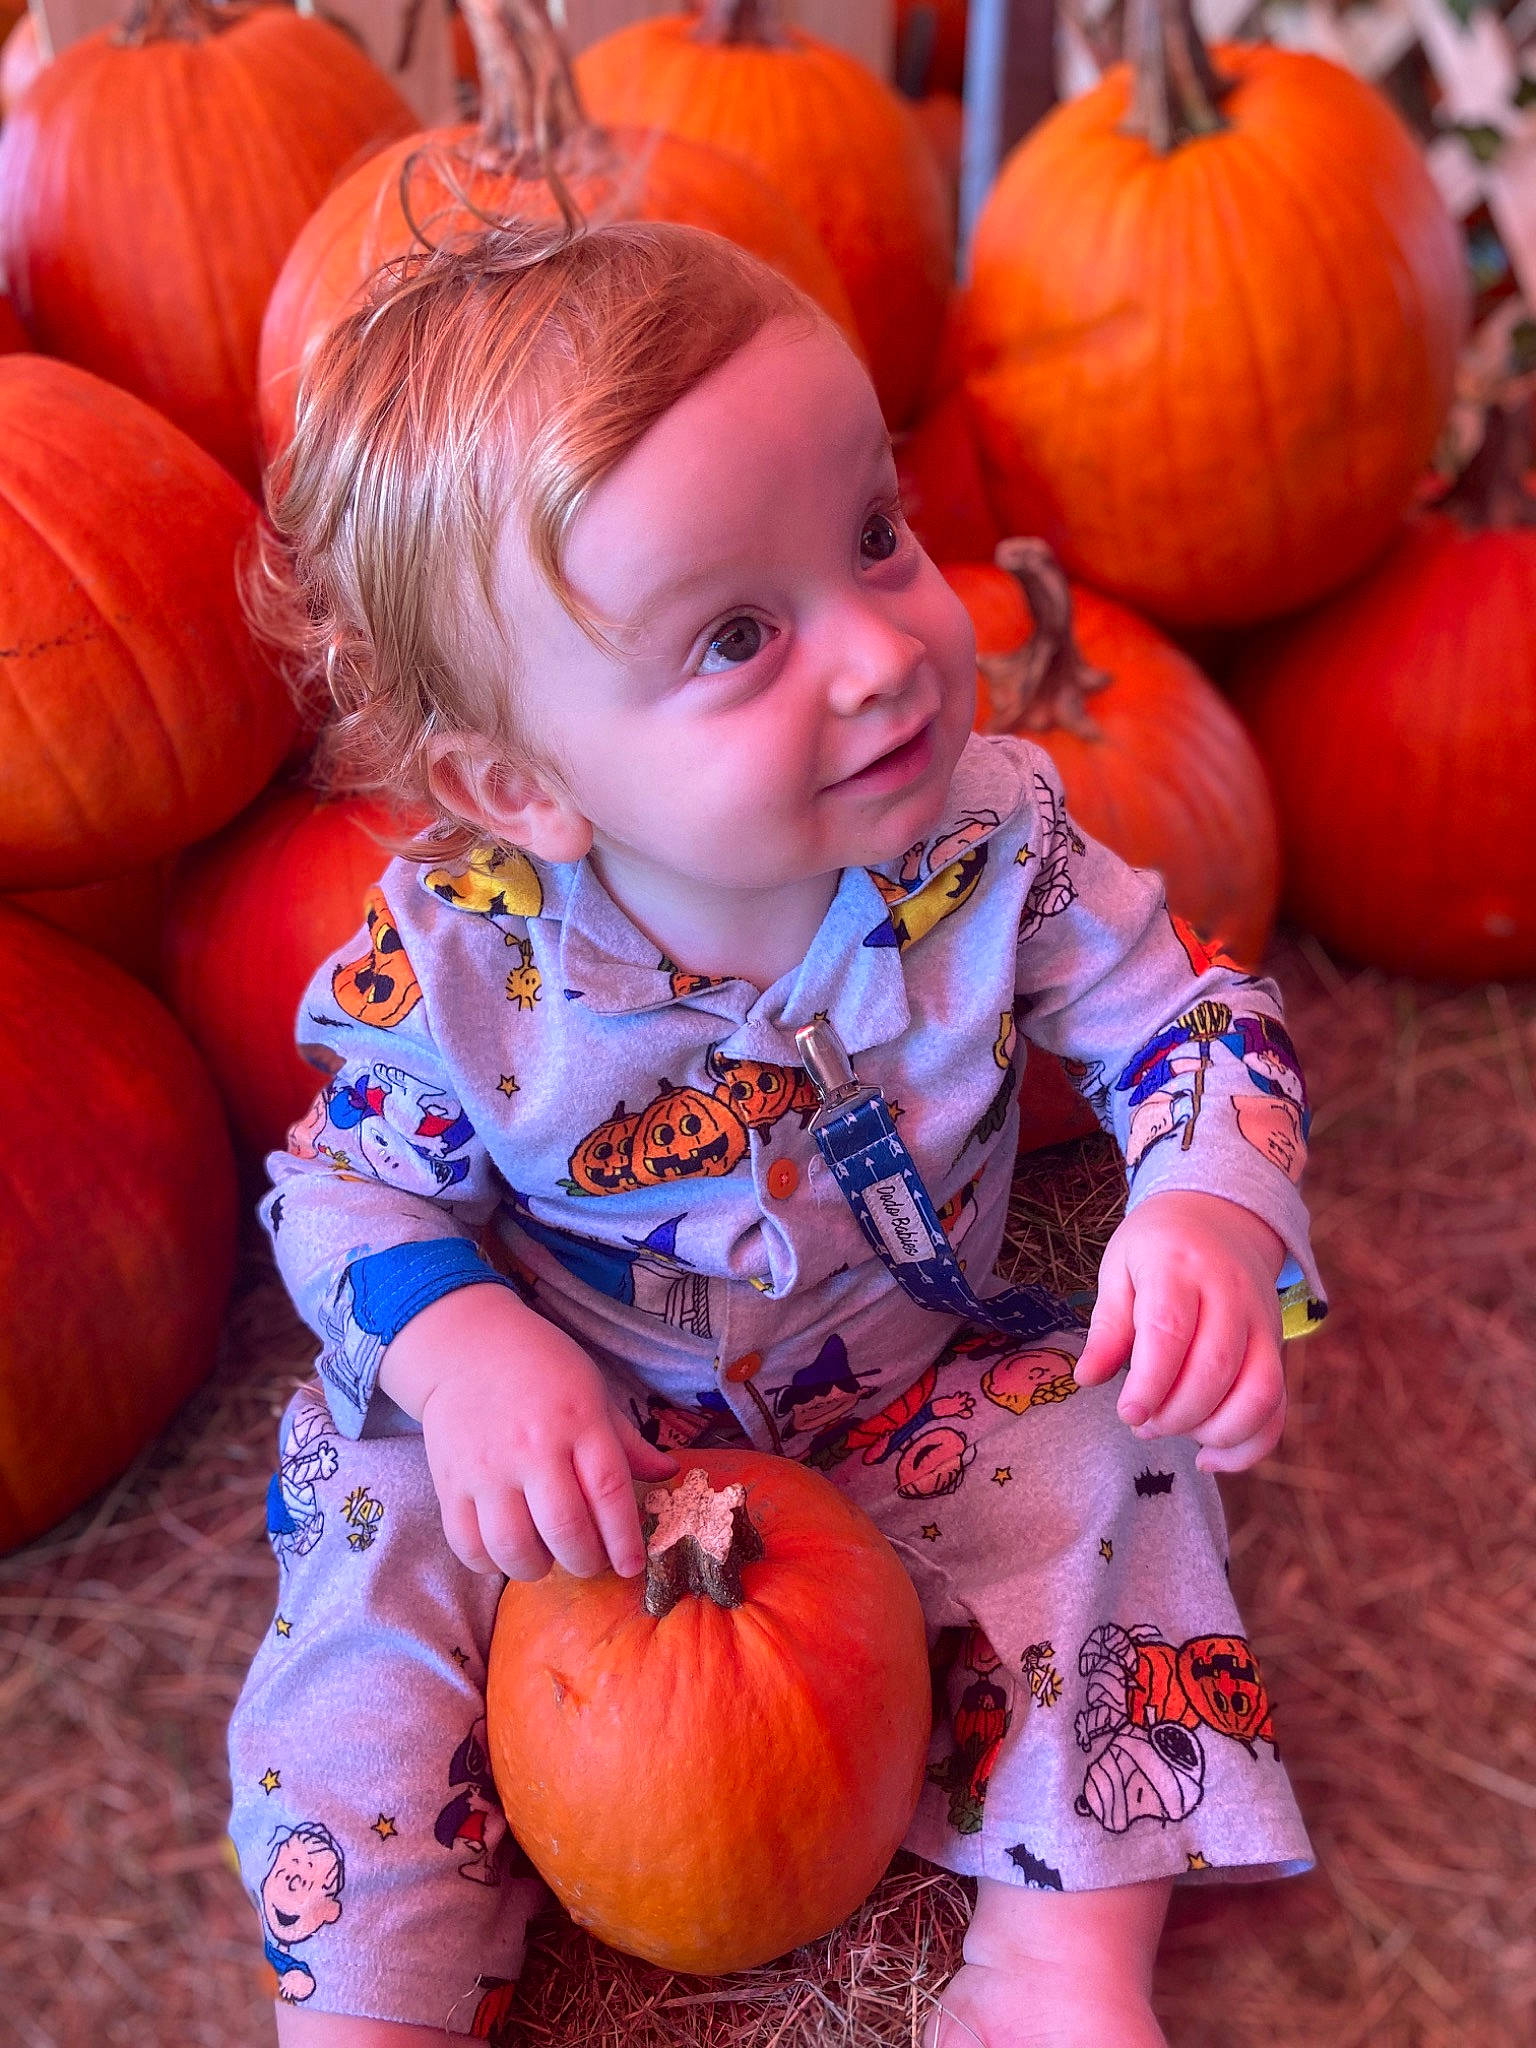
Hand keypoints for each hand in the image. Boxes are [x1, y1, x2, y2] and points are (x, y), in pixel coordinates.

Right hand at [379, 1283, 677, 1579]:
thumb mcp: (593, 1390)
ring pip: (514, 1547)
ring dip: (539, 1567)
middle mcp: (532, 1448)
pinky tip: (507, 1549)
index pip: (609, 1492)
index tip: (632, 1566)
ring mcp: (486, 1469)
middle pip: (565, 1529)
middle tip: (591, 1561)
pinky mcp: (450, 1483)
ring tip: (548, 1557)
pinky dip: (491, 1562)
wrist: (467, 1347)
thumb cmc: (540, 1368)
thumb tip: (669, 1473)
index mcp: (577, 1421)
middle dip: (586, 1561)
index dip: (625, 1540)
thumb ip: (627, 1441)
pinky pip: (468, 1545)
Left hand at [1073, 1191, 1286, 1472]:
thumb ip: (1107, 1326)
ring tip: (1173, 1431)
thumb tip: (1087, 1379)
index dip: (1150, 1383)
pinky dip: (1249, 1445)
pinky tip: (1208, 1456)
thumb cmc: (1158, 1247)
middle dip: (1176, 1413)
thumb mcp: (1120, 1269)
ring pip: (1258, 1392)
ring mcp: (1263, 1323)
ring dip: (1214, 1431)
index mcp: (1180, 1268)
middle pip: (1216, 1368)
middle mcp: (1231, 1295)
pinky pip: (1278, 1408)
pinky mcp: (1277, 1349)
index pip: (1171, 1332)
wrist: (1221, 1216)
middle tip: (1142, 1423)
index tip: (1127, 1413)